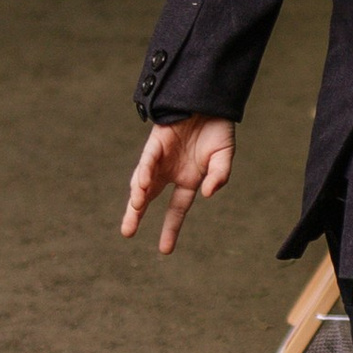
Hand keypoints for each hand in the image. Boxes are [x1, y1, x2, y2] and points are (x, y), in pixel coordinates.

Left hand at [121, 115, 236, 253]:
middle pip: (149, 197)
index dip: (171, 228)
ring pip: (143, 180)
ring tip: (136, 206)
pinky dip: (144, 172)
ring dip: (138, 194)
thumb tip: (207, 194)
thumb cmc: (218, 130)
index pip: (177, 209)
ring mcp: (161, 159)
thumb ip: (219, 177)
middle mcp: (170, 172)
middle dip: (136, 214)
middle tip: (128, 233)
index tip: (165, 250)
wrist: (210, 102)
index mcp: (188, 180)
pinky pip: (148, 160)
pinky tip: (142, 186)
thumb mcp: (224, 158)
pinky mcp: (156, 143)